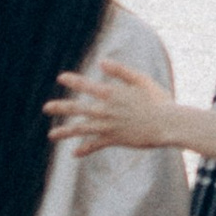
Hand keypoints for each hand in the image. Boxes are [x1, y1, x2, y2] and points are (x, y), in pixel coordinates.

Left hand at [50, 60, 215, 157]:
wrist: (168, 124)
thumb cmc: (159, 100)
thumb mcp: (141, 80)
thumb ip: (121, 71)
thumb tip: (102, 62)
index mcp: (112, 94)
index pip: (87, 86)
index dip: (73, 81)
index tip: (61, 78)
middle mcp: (106, 110)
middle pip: (78, 109)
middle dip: (61, 108)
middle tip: (46, 108)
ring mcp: (109, 126)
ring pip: (82, 129)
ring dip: (65, 132)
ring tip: (51, 135)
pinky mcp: (115, 139)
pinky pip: (96, 145)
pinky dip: (85, 149)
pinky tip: (75, 153)